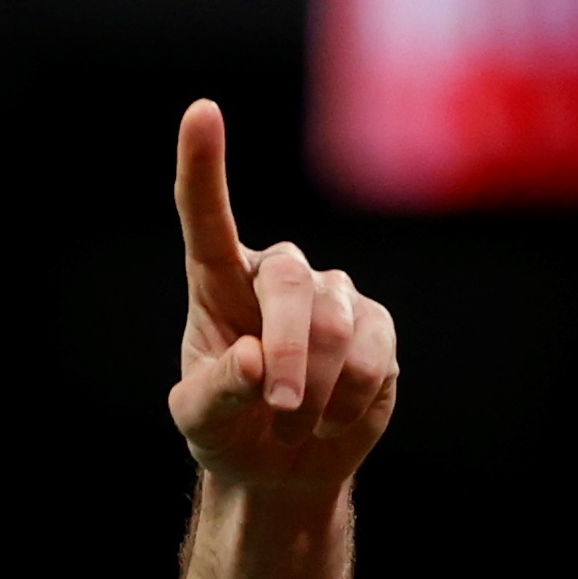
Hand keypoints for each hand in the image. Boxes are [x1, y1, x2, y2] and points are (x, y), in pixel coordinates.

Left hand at [167, 100, 396, 494]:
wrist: (280, 467)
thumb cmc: (228, 429)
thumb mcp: (200, 422)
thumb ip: (213, 393)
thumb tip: (252, 360)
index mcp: (220, 283)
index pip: (208, 219)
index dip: (204, 166)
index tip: (201, 111)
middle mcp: (279, 275)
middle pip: (291, 284)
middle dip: (287, 353)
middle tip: (278, 406)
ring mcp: (335, 296)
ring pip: (337, 326)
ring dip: (314, 391)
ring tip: (295, 424)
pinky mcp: (377, 329)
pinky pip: (374, 358)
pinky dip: (349, 402)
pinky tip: (330, 421)